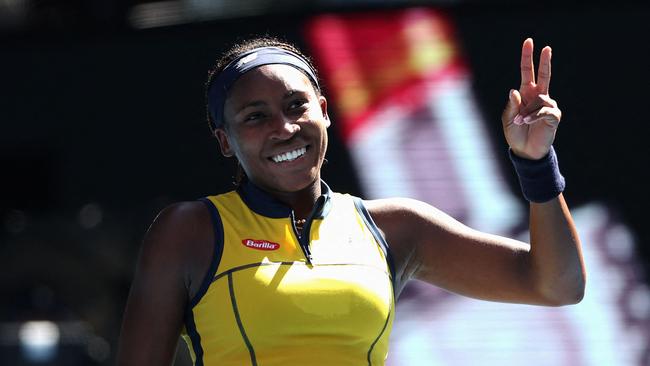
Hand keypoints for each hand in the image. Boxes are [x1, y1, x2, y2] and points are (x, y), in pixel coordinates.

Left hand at [502, 38, 561, 159]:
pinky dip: (533, 116)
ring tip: (519, 121)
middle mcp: (539, 96)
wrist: (525, 151)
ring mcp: (548, 105)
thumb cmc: (515, 133)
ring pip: (539, 100)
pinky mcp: (554, 116)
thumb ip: (512, 105)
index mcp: (526, 94)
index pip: (528, 72)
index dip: (528, 58)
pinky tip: (526, 122)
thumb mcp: (508, 119)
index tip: (529, 42)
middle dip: (544, 61)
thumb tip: (514, 89)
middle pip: (544, 75)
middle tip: (546, 47)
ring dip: (526, 111)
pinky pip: (544, 111)